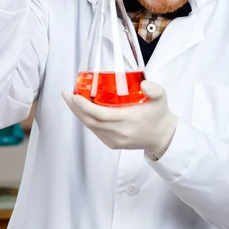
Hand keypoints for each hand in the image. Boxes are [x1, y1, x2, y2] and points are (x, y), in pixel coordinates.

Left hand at [62, 81, 177, 157]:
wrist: (162, 137)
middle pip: (90, 121)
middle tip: (66, 94)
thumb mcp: (161, 98)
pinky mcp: (112, 144)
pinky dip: (86, 120)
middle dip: (75, 108)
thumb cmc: (159, 115)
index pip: (101, 115)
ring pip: (90, 127)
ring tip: (71, 99)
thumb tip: (144, 84)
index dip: (85, 106)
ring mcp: (114, 140)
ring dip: (78, 113)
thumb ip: (155, 89)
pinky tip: (81, 110)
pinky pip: (95, 131)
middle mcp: (119, 133)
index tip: (75, 96)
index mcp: (129, 121)